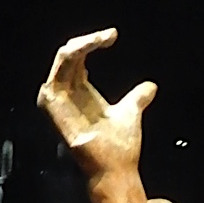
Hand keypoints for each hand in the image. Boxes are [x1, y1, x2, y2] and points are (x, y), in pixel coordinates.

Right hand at [37, 28, 155, 202]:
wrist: (116, 167)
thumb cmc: (120, 146)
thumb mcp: (131, 112)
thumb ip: (138, 98)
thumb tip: (151, 87)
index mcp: (81, 92)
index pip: (79, 57)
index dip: (93, 42)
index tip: (113, 36)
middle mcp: (67, 94)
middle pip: (69, 54)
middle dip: (88, 40)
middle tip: (109, 35)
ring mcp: (57, 99)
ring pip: (62, 58)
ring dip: (80, 44)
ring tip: (100, 39)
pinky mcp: (52, 105)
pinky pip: (57, 72)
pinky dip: (71, 57)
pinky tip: (85, 49)